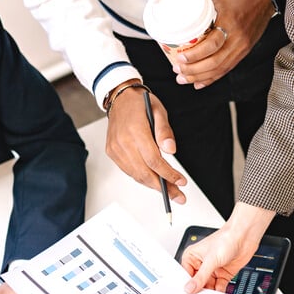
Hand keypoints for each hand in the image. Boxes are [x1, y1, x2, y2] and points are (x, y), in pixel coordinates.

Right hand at [104, 86, 187, 203]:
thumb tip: (171, 150)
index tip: (181, 181)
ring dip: (153, 185)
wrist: (119, 97)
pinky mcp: (112, 152)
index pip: (154, 160)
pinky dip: (142, 177)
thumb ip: (165, 131)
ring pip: (136, 175)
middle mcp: (122, 143)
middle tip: (178, 196)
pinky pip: (128, 171)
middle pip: (145, 173)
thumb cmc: (140, 103)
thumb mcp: (159, 110)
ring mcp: (115, 149)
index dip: (169, 174)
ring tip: (169, 191)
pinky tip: (154, 180)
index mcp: (135, 131)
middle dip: (163, 187)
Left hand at [174, 0, 274, 88]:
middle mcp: (237, 38)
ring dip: (200, 77)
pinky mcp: (243, 51)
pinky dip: (212, 77)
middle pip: (215, 62)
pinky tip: (200, 82)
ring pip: (220, 68)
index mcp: (230, 22)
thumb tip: (179, 4)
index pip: (212, 44)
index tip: (180, 58)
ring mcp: (242, 47)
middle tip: (178, 70)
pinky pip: (227, 68)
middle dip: (194, 70)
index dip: (195, 54)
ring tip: (184, 78)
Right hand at [180, 203, 274, 293]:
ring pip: (208, 287)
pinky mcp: (223, 275)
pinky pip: (218, 287)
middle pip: (197, 283)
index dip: (187, 285)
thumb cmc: (226, 239)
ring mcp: (213, 270)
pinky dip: (219, 292)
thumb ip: (201, 276)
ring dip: (209, 293)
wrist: (245, 237)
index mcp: (192, 257)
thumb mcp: (211, 260)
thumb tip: (190, 288)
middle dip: (199, 291)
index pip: (186, 275)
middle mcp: (201, 264)